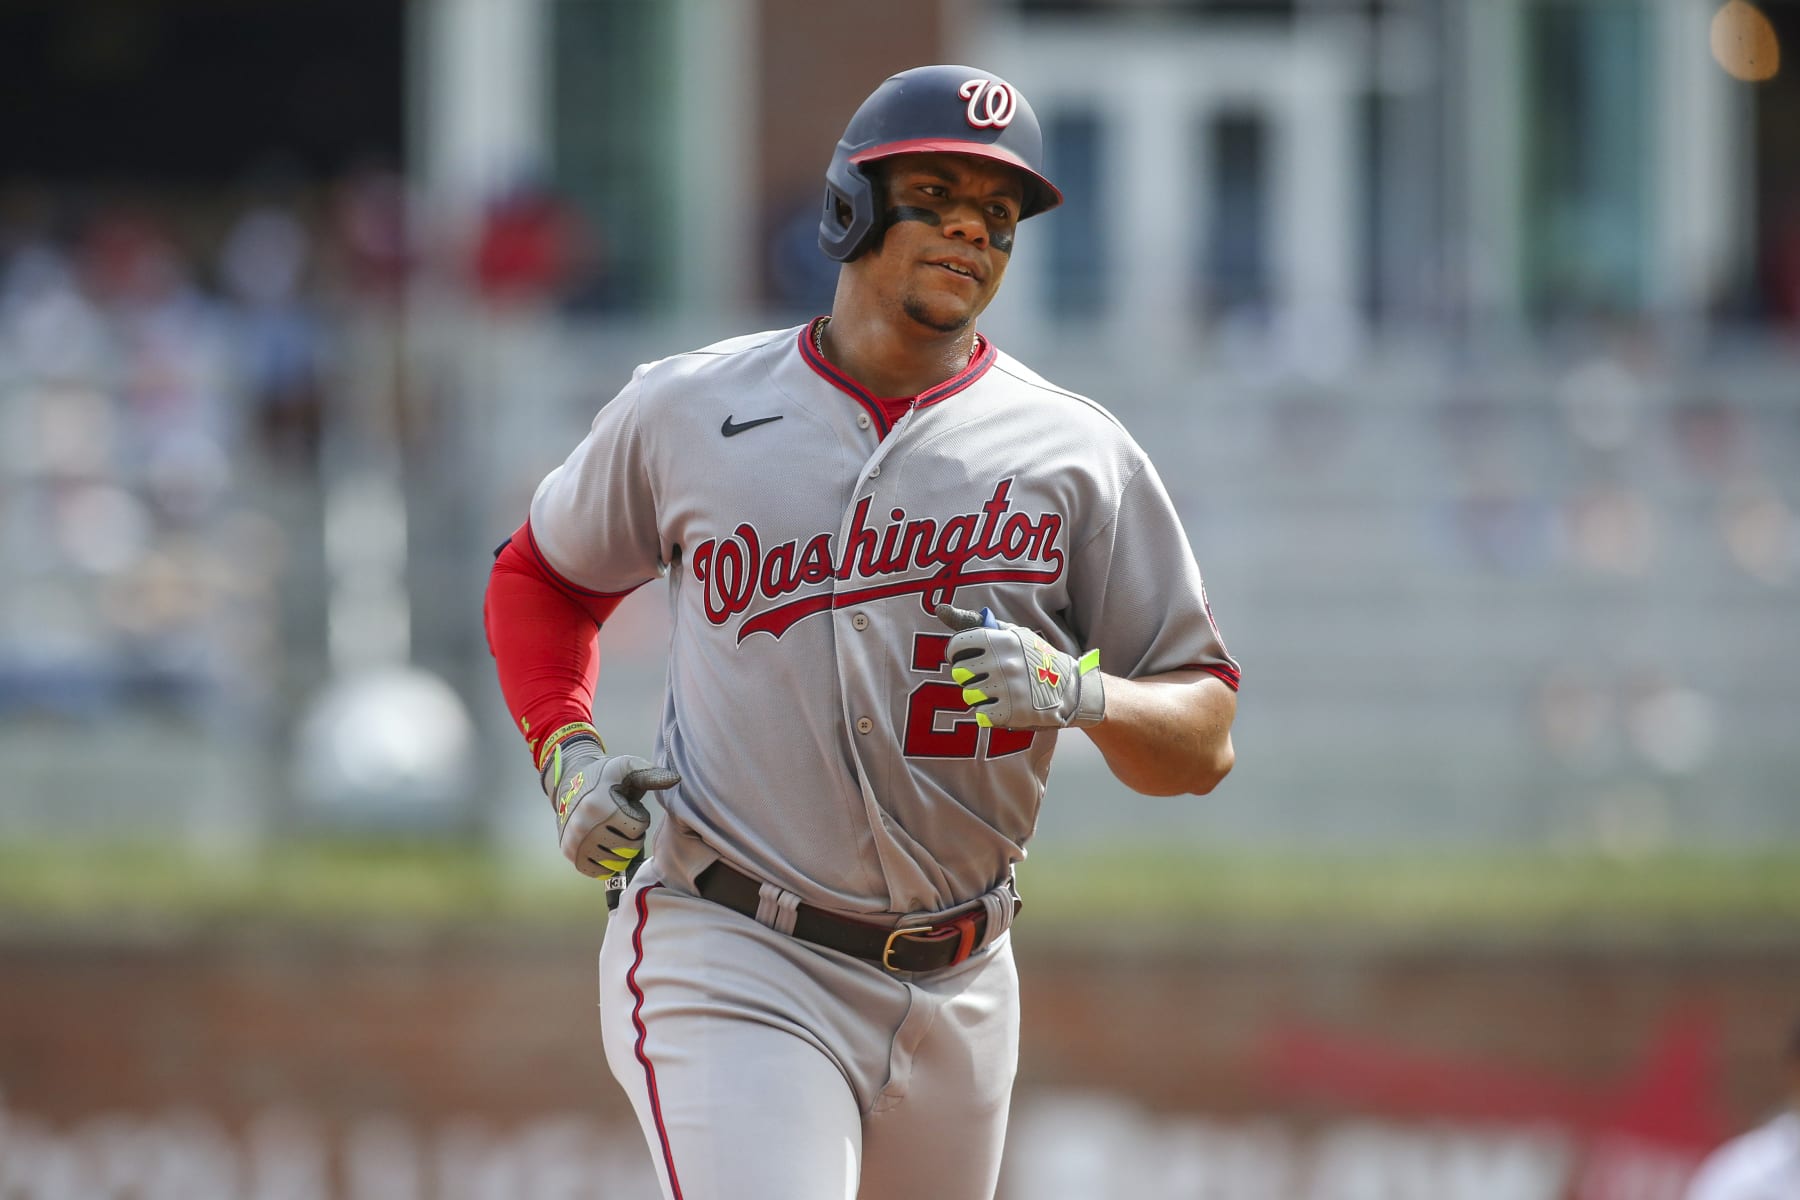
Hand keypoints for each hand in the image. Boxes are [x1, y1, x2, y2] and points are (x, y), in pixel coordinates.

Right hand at [541, 736, 679, 879]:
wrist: (569, 781)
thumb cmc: (605, 776)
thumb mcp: (626, 768)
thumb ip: (651, 774)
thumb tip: (676, 778)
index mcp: (599, 805)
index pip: (637, 828)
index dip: (639, 817)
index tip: (629, 807)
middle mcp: (583, 827)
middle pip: (628, 847)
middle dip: (631, 835)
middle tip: (621, 821)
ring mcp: (575, 842)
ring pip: (616, 863)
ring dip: (621, 849)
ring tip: (613, 831)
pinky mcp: (570, 853)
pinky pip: (600, 872)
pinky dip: (608, 863)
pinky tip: (605, 845)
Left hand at [933, 603, 1104, 729]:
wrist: (1069, 688)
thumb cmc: (1033, 656)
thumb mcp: (1010, 632)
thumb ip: (974, 622)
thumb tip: (940, 609)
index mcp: (1000, 639)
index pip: (956, 646)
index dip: (958, 653)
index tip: (968, 657)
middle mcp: (1002, 662)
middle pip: (959, 673)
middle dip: (970, 676)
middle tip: (988, 676)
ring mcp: (1007, 688)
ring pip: (968, 695)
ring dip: (980, 695)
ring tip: (999, 691)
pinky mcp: (1011, 713)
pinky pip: (981, 714)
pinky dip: (989, 713)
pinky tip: (1004, 705)